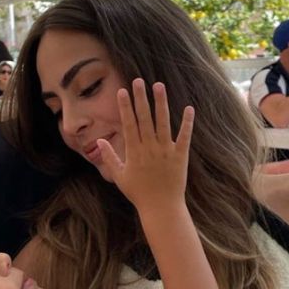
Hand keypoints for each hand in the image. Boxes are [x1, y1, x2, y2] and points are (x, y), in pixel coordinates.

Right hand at [97, 79, 193, 213]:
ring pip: (163, 123)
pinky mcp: (180, 156)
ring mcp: (166, 151)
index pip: (128, 124)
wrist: (161, 208)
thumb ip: (110, 157)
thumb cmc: (138, 193)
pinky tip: (189, 108)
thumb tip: (99, 141)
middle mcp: (149, 148)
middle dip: (141, 98)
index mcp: (134, 151)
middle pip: (144, 118)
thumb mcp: (119, 176)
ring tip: (159, 86)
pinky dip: (187, 123)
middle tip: (139, 81)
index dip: (125, 107)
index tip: (123, 91)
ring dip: (161, 104)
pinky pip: (184, 137)